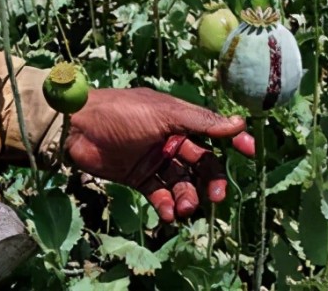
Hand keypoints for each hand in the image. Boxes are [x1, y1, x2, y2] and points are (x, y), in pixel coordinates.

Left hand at [66, 88, 254, 222]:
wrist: (77, 128)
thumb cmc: (122, 113)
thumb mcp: (164, 113)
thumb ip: (201, 122)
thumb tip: (239, 124)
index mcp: (178, 119)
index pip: (213, 132)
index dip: (233, 141)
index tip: (250, 153)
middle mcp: (170, 139)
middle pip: (202, 163)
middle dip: (211, 180)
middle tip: (215, 196)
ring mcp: (155, 160)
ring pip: (183, 182)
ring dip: (189, 196)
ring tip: (184, 207)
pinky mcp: (139, 179)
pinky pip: (161, 195)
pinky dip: (168, 205)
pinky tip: (169, 213)